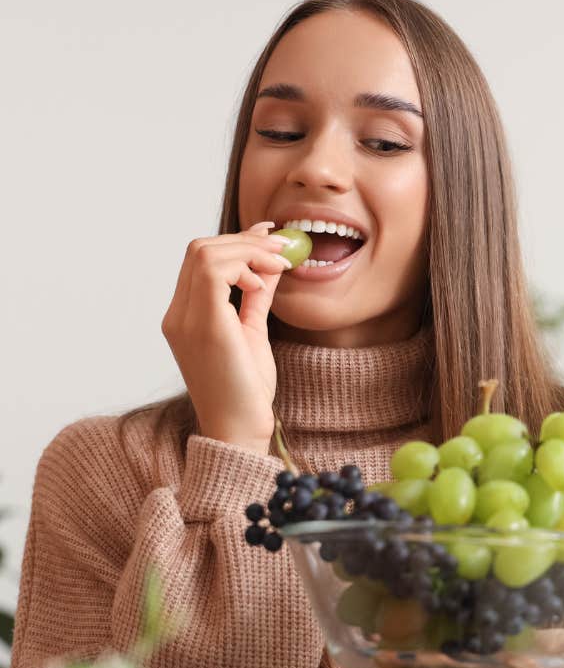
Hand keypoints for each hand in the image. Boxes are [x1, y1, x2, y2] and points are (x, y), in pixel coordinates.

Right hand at [161, 221, 292, 454]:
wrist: (240, 430)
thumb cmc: (246, 390)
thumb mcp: (252, 332)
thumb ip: (255, 297)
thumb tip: (269, 264)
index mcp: (184, 317)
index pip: (200, 260)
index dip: (236, 241)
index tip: (269, 237)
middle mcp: (177, 315)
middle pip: (199, 249)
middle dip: (244, 239)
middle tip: (282, 246)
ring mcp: (185, 320)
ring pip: (204, 253)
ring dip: (247, 248)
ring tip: (279, 262)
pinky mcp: (204, 326)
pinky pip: (213, 271)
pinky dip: (243, 265)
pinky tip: (264, 282)